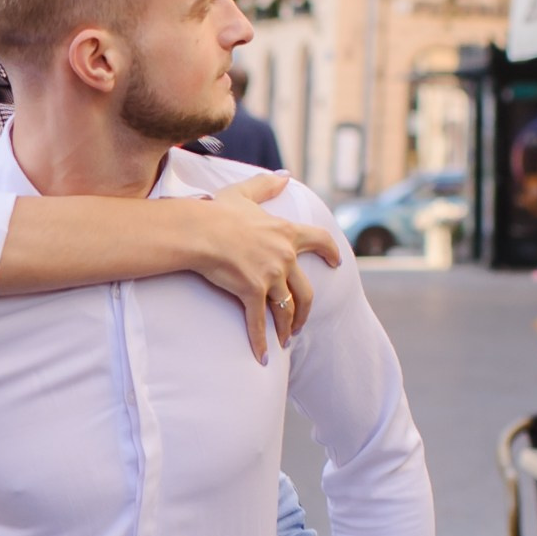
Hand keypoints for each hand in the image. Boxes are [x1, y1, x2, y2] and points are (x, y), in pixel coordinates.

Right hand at [184, 174, 339, 362]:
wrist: (199, 231)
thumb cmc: (217, 211)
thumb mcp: (244, 193)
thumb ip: (266, 184)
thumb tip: (285, 176)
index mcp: (286, 233)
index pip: (319, 241)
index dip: (330, 252)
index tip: (337, 262)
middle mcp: (284, 256)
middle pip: (306, 290)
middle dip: (305, 311)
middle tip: (301, 322)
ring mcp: (270, 276)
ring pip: (287, 310)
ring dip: (286, 328)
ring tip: (284, 341)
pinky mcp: (252, 292)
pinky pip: (259, 323)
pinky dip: (261, 343)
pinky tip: (263, 359)